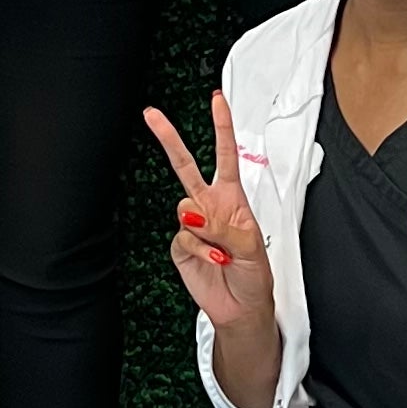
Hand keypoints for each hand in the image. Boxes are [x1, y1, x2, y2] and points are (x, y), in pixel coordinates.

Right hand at [147, 88, 275, 340]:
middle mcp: (209, 206)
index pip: (226, 155)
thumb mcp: (251, 245)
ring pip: (183, 207)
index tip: (216, 100)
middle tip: (151, 114)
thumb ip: (223, 225)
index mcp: (232, 198)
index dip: (221, 127)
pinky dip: (200, 249)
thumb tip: (192, 213)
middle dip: (168, 138)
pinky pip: (183, 238)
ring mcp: (193, 225)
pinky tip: (213, 260)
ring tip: (223, 250)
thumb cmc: (255, 274)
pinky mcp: (180, 246)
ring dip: (204, 228)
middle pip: (186, 166)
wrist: (242, 307)